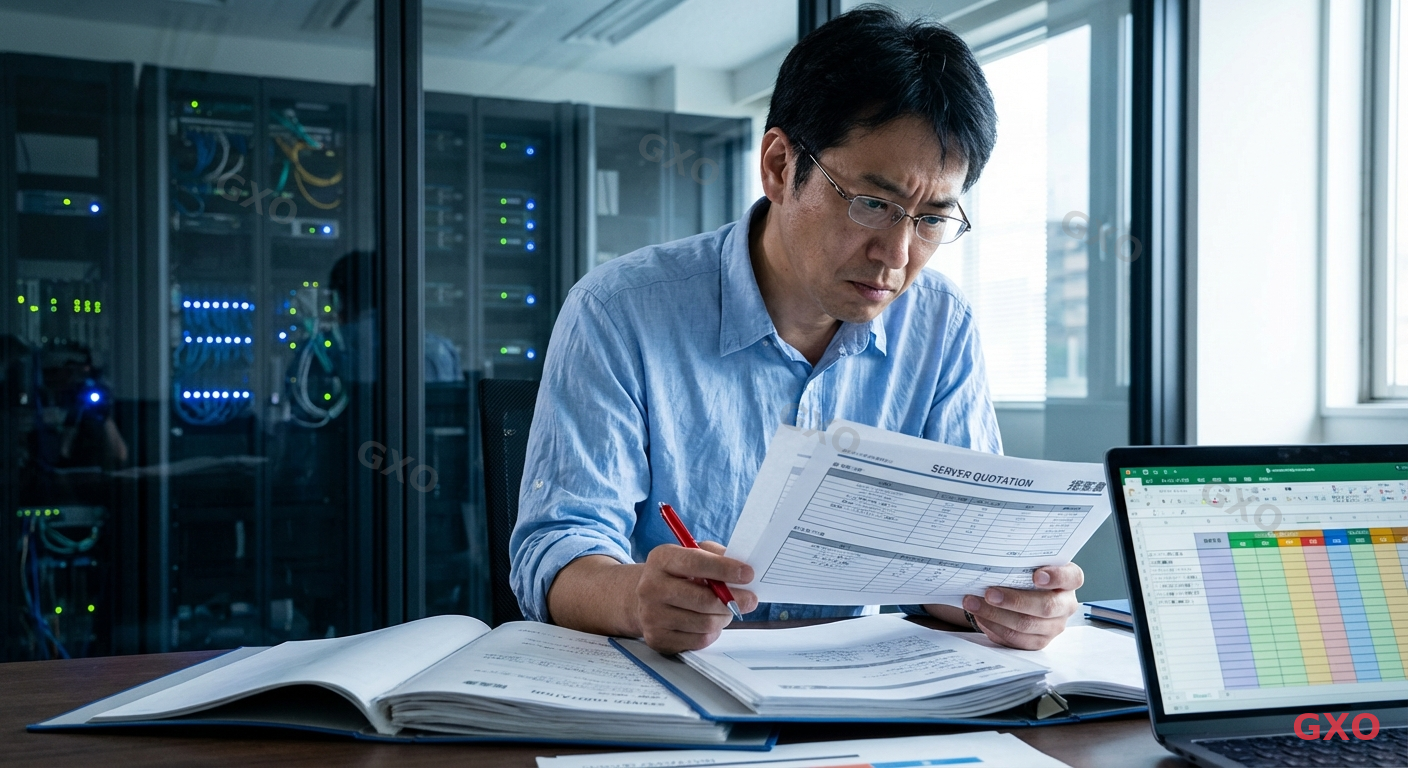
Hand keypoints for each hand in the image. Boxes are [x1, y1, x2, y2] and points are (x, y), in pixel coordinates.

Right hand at [636, 541, 757, 653]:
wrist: (644, 600)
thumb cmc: (677, 575)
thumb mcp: (691, 554)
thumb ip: (716, 556)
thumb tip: (742, 571)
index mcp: (661, 559)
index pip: (695, 563)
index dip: (725, 569)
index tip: (748, 574)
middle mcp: (650, 587)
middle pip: (703, 599)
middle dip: (734, 600)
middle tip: (750, 599)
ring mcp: (651, 616)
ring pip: (705, 622)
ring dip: (724, 616)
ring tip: (726, 609)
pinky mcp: (658, 639)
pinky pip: (699, 640)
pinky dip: (712, 631)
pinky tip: (710, 621)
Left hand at [958, 563, 1082, 649]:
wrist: (1021, 596)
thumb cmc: (1025, 575)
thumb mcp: (1027, 564)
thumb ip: (1021, 562)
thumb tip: (992, 558)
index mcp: (1069, 580)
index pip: (1072, 577)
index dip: (1057, 577)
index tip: (1037, 576)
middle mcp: (1065, 604)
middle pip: (1046, 606)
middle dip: (1014, 600)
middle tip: (989, 593)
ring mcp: (1054, 626)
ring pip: (1027, 625)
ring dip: (996, 614)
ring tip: (973, 603)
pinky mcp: (1039, 641)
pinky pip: (1017, 639)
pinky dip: (995, 627)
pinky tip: (980, 616)